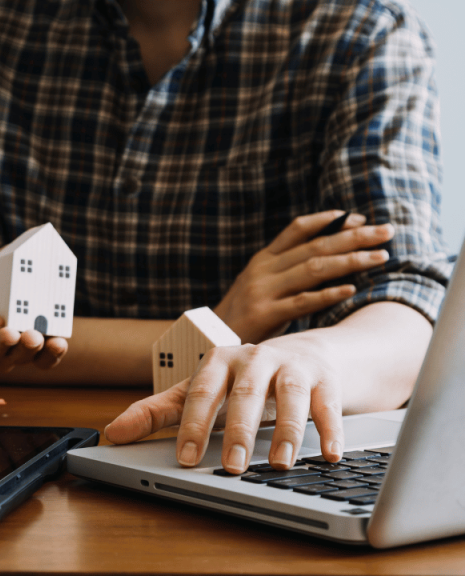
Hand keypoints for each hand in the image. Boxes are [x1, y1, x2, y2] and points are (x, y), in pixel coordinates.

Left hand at [0, 251, 67, 370]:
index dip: (54, 350)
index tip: (61, 339)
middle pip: (24, 357)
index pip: (44, 352)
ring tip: (14, 332)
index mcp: (22, 334)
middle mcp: (4, 351)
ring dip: (6, 346)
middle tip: (36, 335)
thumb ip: (21, 254)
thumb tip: (42, 234)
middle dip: (32, 348)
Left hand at [105, 334, 343, 473]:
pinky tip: (328, 455)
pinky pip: (328, 404)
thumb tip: (113, 432)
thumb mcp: (199, 390)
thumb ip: (157, 411)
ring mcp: (292, 366)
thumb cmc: (241, 379)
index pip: (201, 393)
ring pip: (290, 395)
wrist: (306, 352)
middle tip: (232, 466)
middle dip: (239, 430)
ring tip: (279, 464)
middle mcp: (255, 358)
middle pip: (246, 394)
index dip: (193, 425)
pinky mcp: (325, 378)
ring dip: (286, 430)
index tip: (186, 458)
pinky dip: (330, 430)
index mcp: (218, 361)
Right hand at [214, 211, 393, 342]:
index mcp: (263, 259)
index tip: (358, 218)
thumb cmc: (242, 316)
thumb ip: (287, 271)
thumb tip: (330, 258)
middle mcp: (263, 270)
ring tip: (379, 257)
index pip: (298, 229)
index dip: (329, 221)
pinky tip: (351, 289)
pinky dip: (329, 294)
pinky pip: (303, 301)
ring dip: (351, 260)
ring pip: (313, 269)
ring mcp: (263, 291)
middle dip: (354, 236)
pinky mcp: (265, 314)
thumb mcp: (260, 285)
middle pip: (315, 246)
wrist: (209, 341)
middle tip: (385, 231)